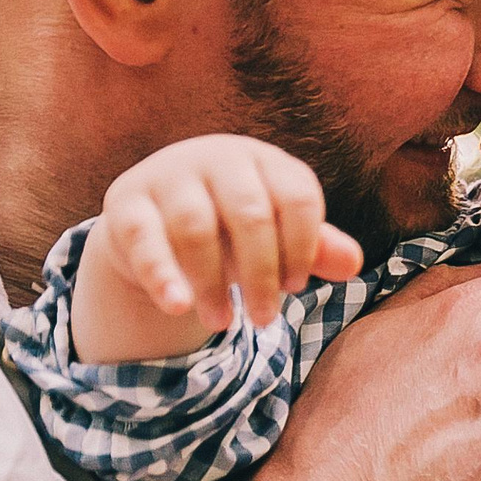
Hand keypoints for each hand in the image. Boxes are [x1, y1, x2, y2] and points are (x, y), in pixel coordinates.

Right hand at [76, 134, 363, 361]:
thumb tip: (354, 264)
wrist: (156, 221)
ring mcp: (169, 175)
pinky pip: (145, 238)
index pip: (297, 196)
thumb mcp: (277, 237)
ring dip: (213, 283)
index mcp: (264, 160)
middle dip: (261, 273)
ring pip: (196, 228)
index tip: (296, 286)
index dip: (303, 246)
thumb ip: (315, 248)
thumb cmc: (233, 229)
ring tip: (223, 323)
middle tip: (265, 319)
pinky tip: (179, 308)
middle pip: (250, 213)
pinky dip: (162, 275)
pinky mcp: (127, 202)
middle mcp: (217, 157)